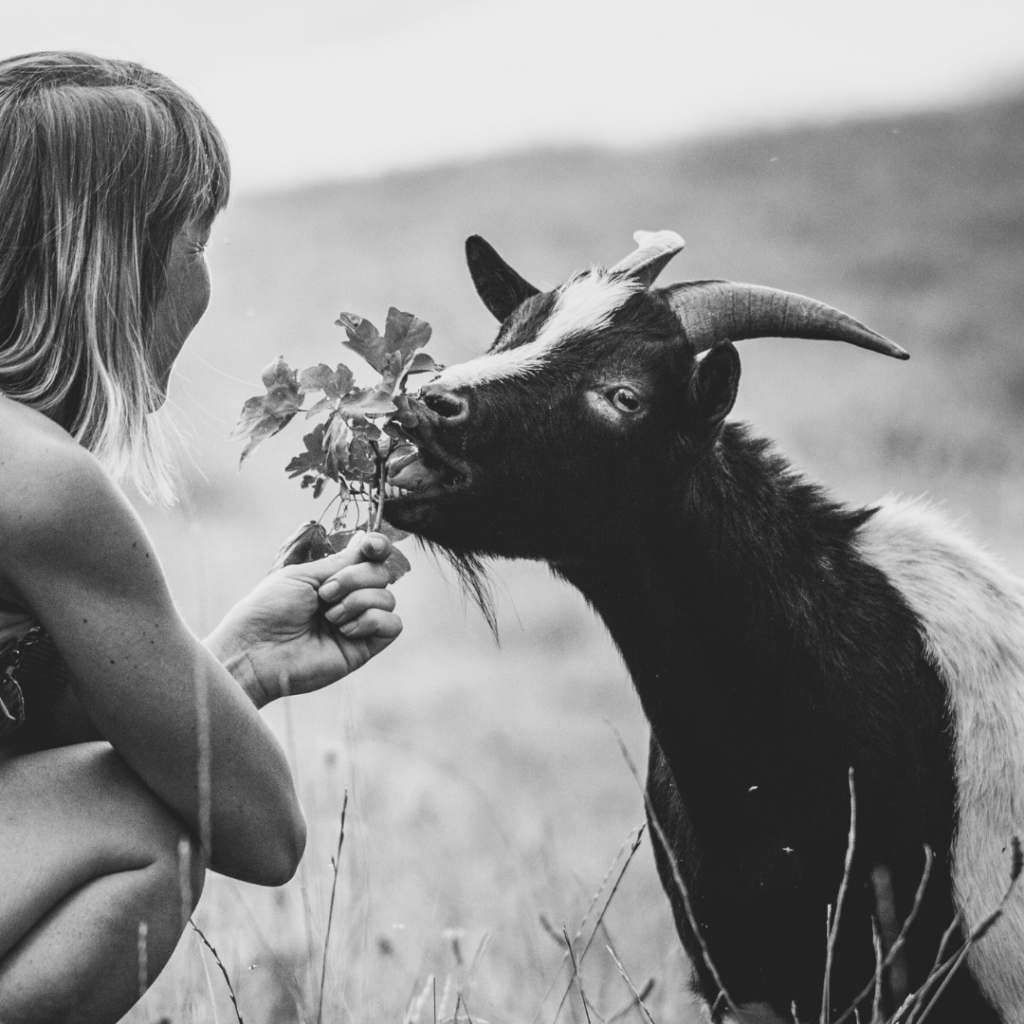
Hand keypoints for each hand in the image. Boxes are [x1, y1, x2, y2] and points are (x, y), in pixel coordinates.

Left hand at [207, 532, 402, 705]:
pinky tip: (345, 630)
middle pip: (382, 574)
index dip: (378, 547)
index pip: (370, 557)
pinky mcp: (365, 648)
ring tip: (329, 617)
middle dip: (356, 578)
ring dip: (358, 601)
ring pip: (388, 598)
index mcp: (333, 578)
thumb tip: (366, 539)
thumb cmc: (269, 610)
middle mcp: (350, 598)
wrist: (256, 651)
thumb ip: (340, 561)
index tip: (371, 545)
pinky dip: (371, 621)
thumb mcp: (303, 575)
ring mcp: (359, 623)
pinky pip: (393, 625)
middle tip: (324, 594)